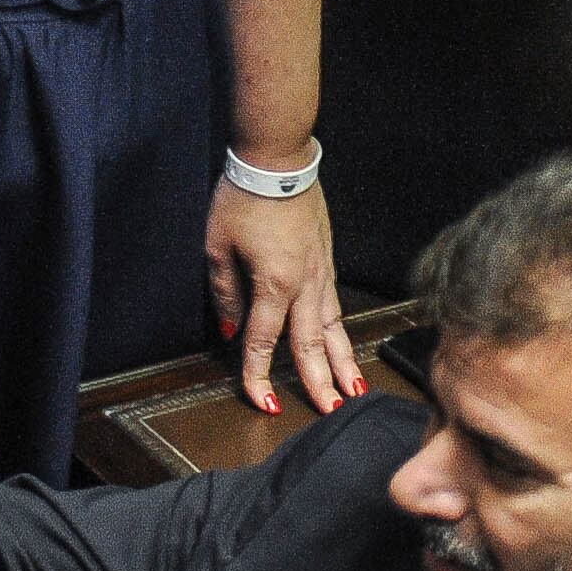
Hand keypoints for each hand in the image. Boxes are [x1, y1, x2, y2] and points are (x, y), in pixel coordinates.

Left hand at [205, 179, 363, 418]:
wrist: (278, 159)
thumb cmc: (244, 199)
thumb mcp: (217, 249)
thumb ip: (226, 295)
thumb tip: (230, 330)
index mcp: (275, 284)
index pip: (263, 342)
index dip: (258, 376)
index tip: (262, 404)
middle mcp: (304, 283)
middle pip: (311, 343)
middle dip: (321, 382)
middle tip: (331, 411)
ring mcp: (321, 271)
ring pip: (333, 327)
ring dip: (343, 361)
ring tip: (353, 390)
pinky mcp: (327, 260)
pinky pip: (334, 305)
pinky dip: (341, 332)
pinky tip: (344, 347)